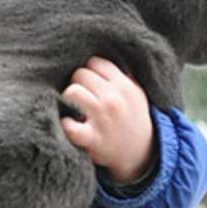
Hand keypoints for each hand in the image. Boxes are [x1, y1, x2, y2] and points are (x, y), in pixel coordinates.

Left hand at [60, 56, 153, 182]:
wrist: (142, 154)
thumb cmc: (132, 118)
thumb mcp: (135, 93)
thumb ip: (119, 74)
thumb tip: (96, 53)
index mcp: (125, 85)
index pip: (95, 62)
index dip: (89, 70)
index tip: (90, 82)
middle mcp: (114, 99)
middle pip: (80, 74)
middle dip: (78, 83)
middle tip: (81, 96)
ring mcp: (102, 119)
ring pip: (72, 92)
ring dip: (69, 99)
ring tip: (74, 107)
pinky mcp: (92, 139)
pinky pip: (69, 125)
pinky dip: (65, 124)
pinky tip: (69, 124)